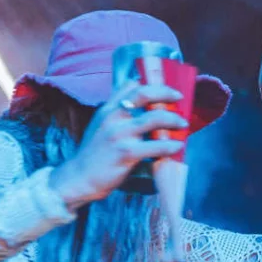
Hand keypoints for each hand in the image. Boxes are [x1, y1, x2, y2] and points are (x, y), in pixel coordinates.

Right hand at [51, 81, 187, 207]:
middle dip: (166, 92)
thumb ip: (117, 115)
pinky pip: (155, 146)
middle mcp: (113, 117)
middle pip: (144, 93)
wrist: (78, 178)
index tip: (165, 88)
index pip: (130, 86)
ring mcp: (119, 134)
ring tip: (183, 123)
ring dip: (173, 119)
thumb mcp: (100, 126)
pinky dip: (170, 145)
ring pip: (154, 118)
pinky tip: (177, 146)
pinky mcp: (126, 153)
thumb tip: (141, 108)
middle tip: (179, 97)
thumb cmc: (93, 155)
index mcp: (108, 109)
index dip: (151, 84)